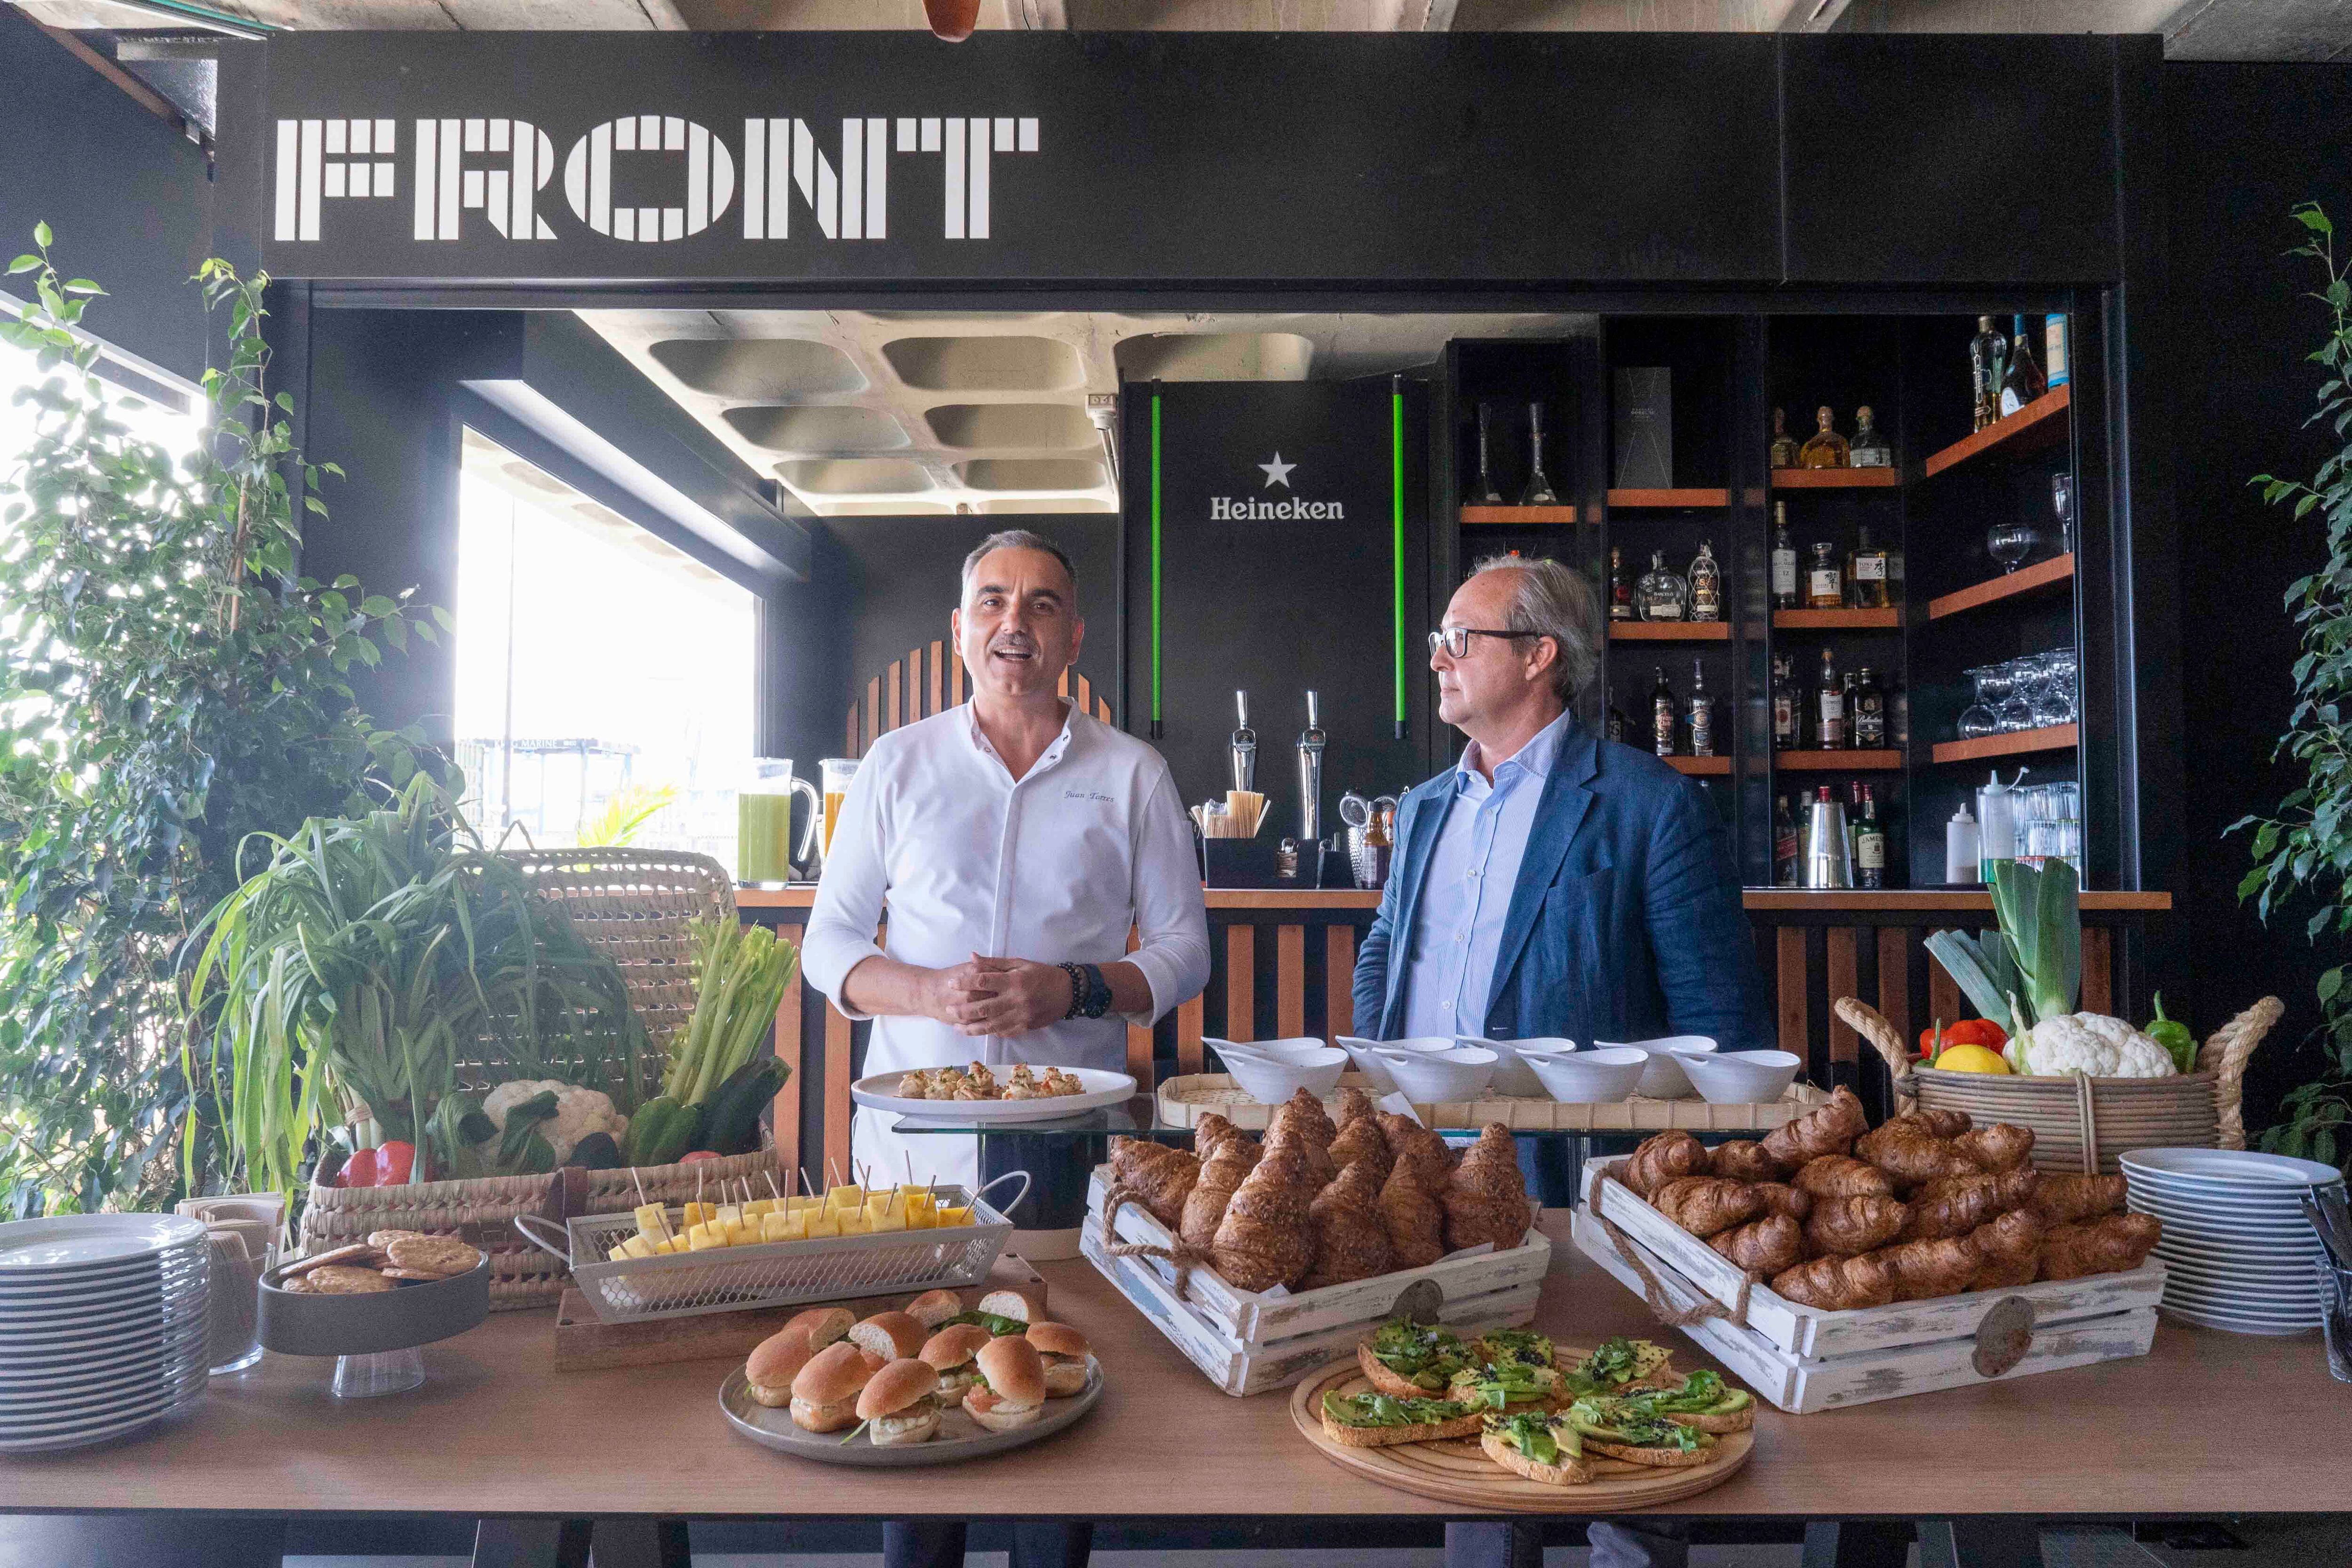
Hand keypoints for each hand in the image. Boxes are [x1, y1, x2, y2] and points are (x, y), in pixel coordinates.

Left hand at [932, 955, 1074, 1037]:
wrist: (1067, 992)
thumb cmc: (1041, 974)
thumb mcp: (1019, 963)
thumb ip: (994, 963)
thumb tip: (971, 957)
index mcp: (1014, 981)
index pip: (983, 981)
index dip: (964, 982)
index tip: (951, 983)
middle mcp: (1016, 1000)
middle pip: (983, 1007)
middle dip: (963, 1010)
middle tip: (949, 1009)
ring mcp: (1020, 1016)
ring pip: (990, 1025)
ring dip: (971, 1027)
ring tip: (957, 1027)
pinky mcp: (1025, 1027)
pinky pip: (1003, 1032)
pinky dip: (989, 1033)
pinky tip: (977, 1032)